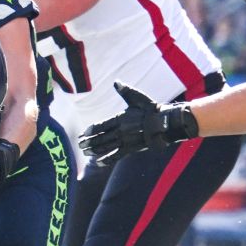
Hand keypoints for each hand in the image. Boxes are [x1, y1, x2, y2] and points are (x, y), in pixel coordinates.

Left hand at [79, 82, 198, 164]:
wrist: (165, 123)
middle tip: (80, 144)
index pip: (102, 126)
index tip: (83, 133)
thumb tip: (116, 82)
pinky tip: (98, 163)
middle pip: (101, 138)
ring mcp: (126, 141)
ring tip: (85, 152)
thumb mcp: (138, 98)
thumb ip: (125, 91)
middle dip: (89, 142)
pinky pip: (117, 156)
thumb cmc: (151, 109)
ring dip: (95, 150)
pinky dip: (107, 160)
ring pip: (107, 147)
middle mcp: (121, 131)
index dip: (92, 130)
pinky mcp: (131, 149)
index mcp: (120, 119)